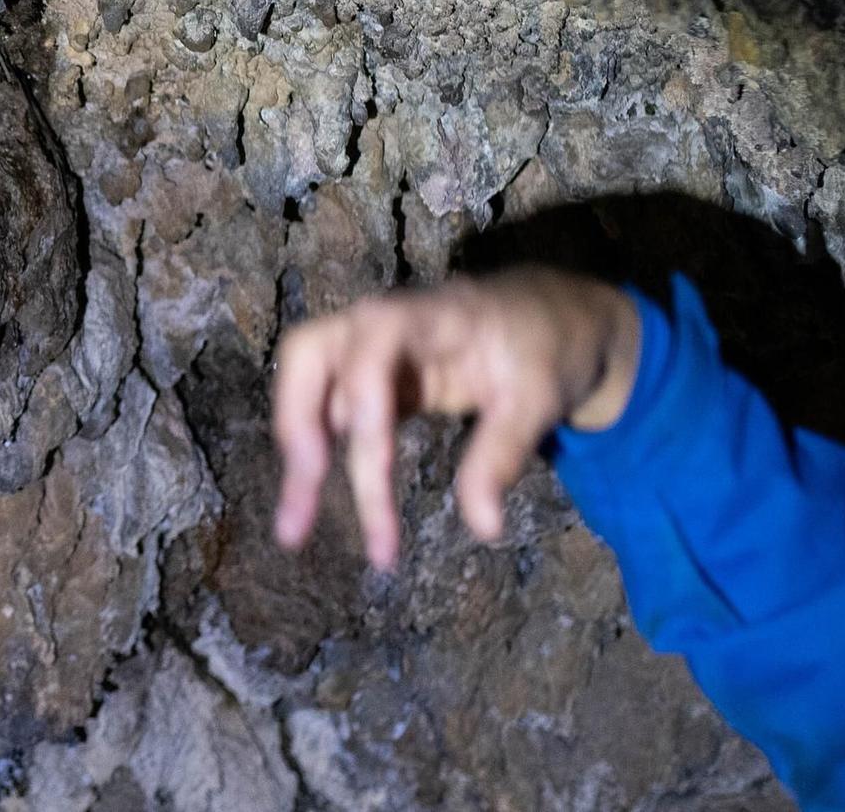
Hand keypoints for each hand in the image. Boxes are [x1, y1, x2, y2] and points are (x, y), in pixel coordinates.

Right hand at [270, 266, 641, 569]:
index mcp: (421, 315)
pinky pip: (325, 409)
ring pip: (303, 384)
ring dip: (296, 454)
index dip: (362, 420)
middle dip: (296, 432)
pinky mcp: (367, 375)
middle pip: (305, 357)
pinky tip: (318, 499)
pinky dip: (316, 454)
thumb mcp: (538, 399)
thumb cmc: (544, 347)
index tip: (377, 480)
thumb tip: (483, 528)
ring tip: (295, 527)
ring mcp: (365, 346)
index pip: (368, 360)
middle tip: (301, 513)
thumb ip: (502, 456)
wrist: (549, 316)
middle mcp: (376, 323)